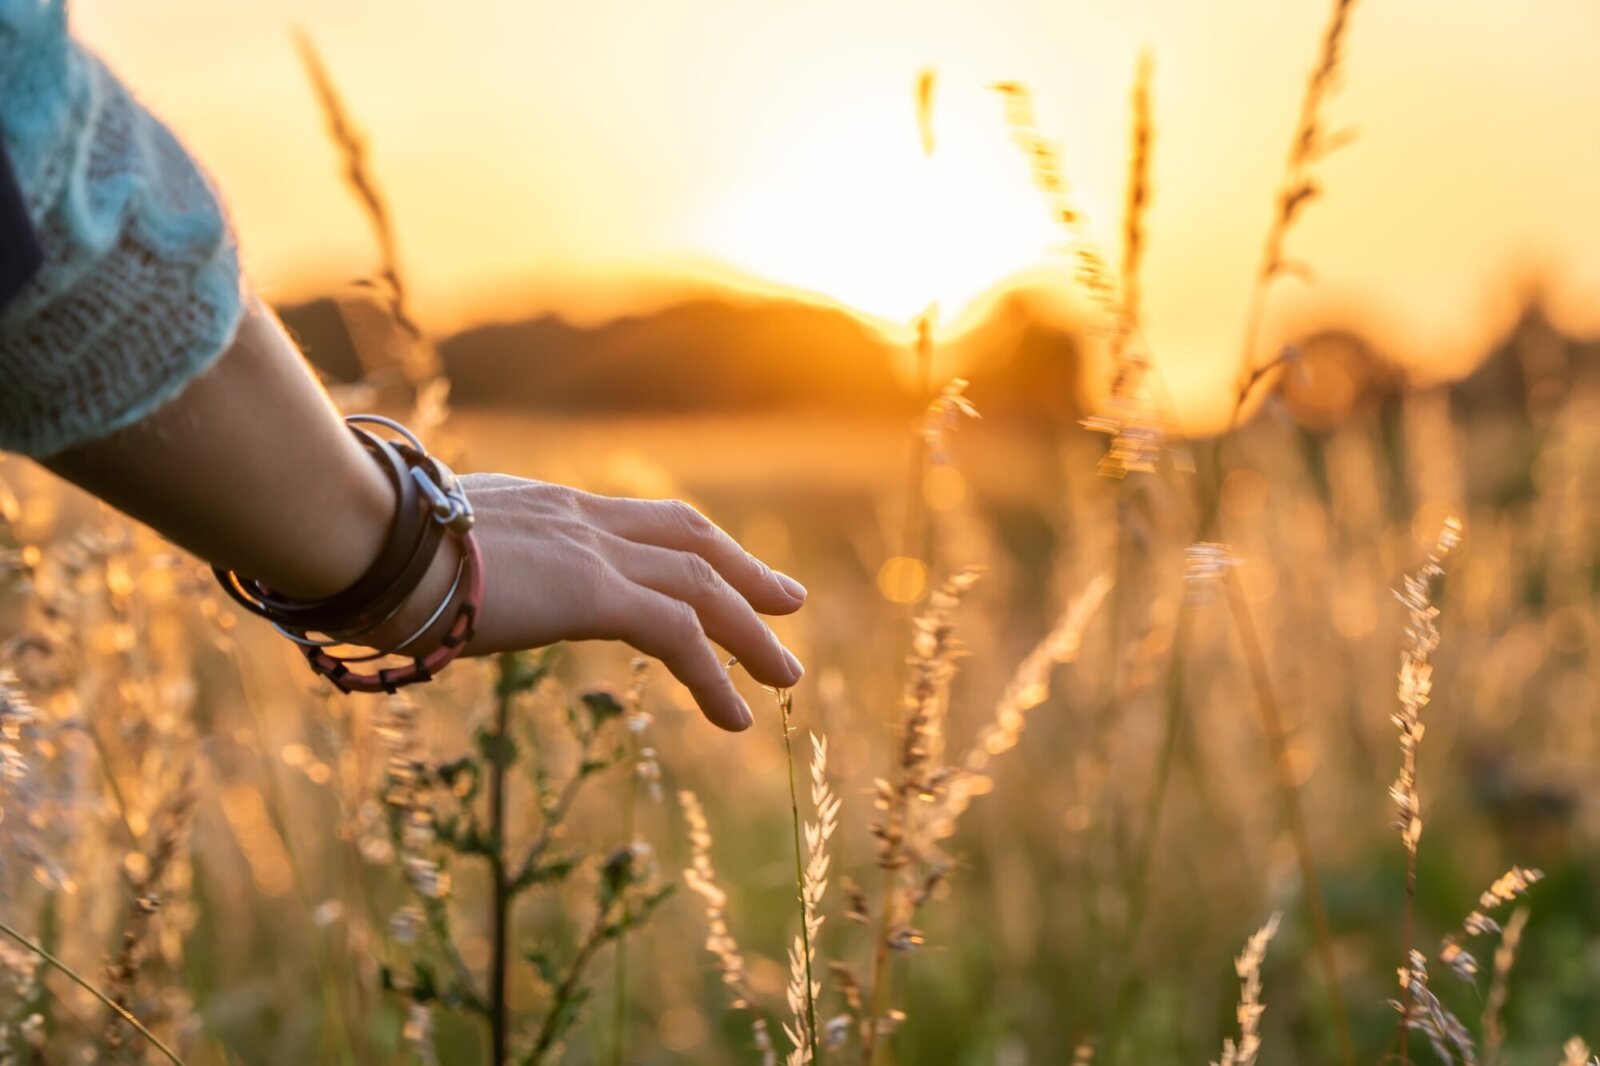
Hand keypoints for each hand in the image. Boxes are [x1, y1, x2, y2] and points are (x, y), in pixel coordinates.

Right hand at [386, 475, 806, 731]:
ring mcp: (590, 549)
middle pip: (687, 539)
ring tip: (786, 676)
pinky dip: (715, 676)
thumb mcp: (419, 553)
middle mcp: (577, 516)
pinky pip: (678, 635)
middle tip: (788, 602)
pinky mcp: (593, 590)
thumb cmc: (364, 550)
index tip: (716, 565)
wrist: (359, 537)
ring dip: (749, 633)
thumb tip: (425, 595)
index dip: (685, 543)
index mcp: (543, 506)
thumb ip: (448, 568)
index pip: (634, 520)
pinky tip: (737, 716)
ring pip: (700, 587)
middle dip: (742, 572)